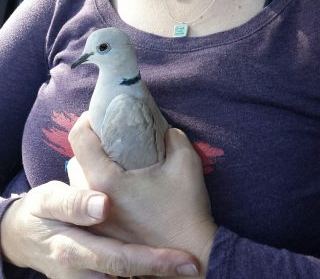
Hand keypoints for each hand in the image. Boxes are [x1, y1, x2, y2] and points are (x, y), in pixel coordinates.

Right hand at [0, 179, 198, 277]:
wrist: (23, 238)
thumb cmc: (41, 211)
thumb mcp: (49, 199)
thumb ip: (73, 202)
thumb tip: (103, 204)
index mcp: (72, 248)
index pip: (114, 257)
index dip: (150, 260)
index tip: (178, 257)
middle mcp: (81, 272)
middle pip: (124, 272)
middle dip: (159, 269)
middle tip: (190, 265)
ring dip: (152, 275)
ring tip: (185, 267)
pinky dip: (140, 274)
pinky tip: (164, 265)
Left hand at [68, 113, 216, 276]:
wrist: (192, 257)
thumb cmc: (186, 209)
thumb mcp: (186, 161)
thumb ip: (172, 135)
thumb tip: (163, 128)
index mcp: (105, 179)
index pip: (78, 138)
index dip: (88, 118)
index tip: (102, 113)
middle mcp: (92, 200)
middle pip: (75, 161)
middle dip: (92, 145)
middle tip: (112, 138)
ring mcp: (95, 222)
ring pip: (79, 185)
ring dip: (91, 170)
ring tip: (116, 165)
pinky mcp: (103, 236)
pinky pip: (87, 206)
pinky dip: (97, 192)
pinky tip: (121, 190)